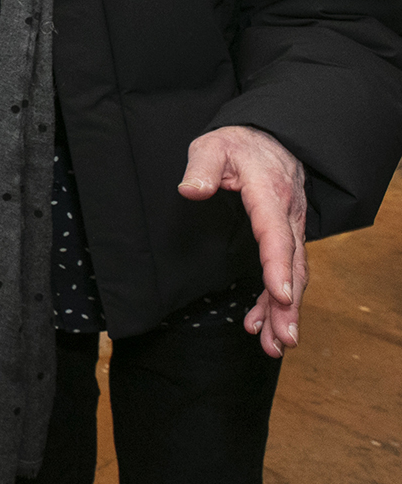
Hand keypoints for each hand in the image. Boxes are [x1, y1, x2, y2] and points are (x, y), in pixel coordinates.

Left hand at [179, 124, 308, 358]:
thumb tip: (190, 190)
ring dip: (285, 311)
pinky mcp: (286, 237)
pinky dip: (276, 299)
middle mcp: (288, 216)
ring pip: (294, 274)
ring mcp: (291, 229)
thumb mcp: (214, 146)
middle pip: (292, 264)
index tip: (279, 295)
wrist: (271, 139)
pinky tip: (262, 322)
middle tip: (283, 339)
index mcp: (270, 195)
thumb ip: (203, 167)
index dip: (277, 266)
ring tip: (276, 344)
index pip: (275, 234)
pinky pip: (287, 271)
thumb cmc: (239, 144)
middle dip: (288, 304)